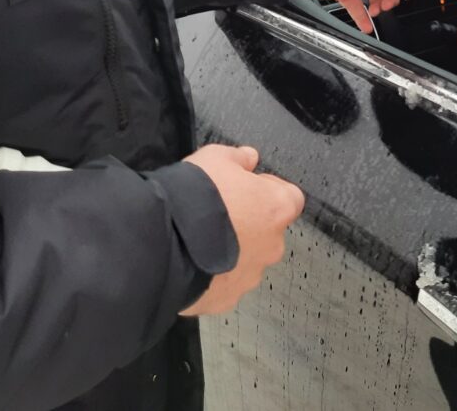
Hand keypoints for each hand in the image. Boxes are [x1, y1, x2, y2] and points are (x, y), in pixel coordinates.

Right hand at [178, 144, 304, 315]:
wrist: (166, 242)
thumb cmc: (198, 195)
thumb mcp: (216, 157)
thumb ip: (238, 157)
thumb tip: (249, 158)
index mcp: (276, 208)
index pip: (290, 198)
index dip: (268, 191)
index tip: (246, 187)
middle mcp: (272, 245)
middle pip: (268, 232)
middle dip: (248, 224)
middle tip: (219, 214)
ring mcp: (251, 275)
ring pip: (247, 260)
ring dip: (232, 251)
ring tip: (201, 241)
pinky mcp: (228, 299)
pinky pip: (225, 283)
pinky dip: (213, 275)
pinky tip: (192, 262)